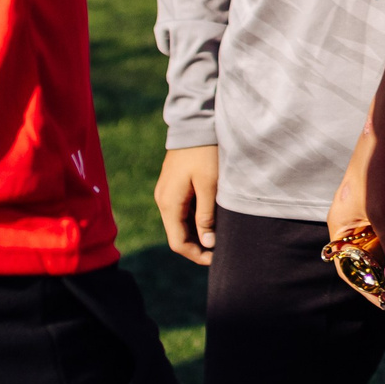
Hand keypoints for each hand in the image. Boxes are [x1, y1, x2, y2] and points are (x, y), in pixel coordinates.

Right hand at [154, 144, 219, 265]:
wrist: (194, 124)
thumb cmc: (204, 153)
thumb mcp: (209, 185)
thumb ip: (206, 216)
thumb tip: (207, 243)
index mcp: (169, 203)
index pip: (178, 243)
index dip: (196, 255)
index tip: (217, 259)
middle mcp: (163, 200)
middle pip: (178, 235)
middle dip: (198, 246)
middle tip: (221, 249)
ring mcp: (166, 193)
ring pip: (180, 223)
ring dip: (197, 232)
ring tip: (220, 234)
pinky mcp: (172, 185)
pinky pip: (181, 210)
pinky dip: (195, 219)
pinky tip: (212, 217)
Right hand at [325, 128, 384, 308]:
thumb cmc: (377, 171)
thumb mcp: (383, 214)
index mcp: (339, 226)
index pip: (346, 267)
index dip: (364, 287)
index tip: (383, 305)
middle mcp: (349, 223)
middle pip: (360, 260)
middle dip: (378, 276)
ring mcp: (365, 214)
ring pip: (376, 247)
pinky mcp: (381, 206)